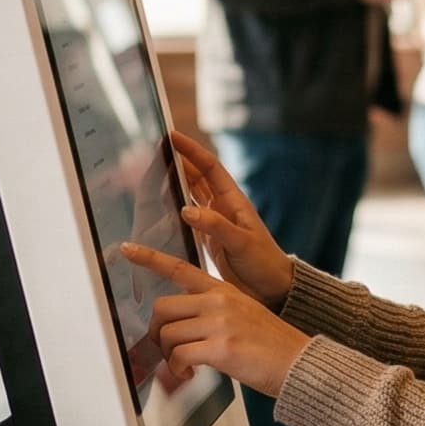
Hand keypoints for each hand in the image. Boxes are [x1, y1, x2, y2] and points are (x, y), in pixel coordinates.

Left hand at [122, 244, 311, 397]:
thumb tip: (183, 331)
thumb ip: (213, 315)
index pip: (180, 268)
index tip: (127, 249)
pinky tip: (190, 375)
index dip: (149, 258)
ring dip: (169, 356)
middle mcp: (219, 301)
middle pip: (164, 308)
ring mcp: (220, 323)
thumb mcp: (243, 315)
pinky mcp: (221, 347)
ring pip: (168, 334)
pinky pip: (179, 356)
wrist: (299, 363)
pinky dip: (178, 370)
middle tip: (167, 350)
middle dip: (158, 333)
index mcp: (223, 290)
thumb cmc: (271, 345)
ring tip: (183, 367)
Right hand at [164, 130, 293, 305]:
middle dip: (178, 162)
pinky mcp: (208, 240)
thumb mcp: (242, 243)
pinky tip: (159, 210)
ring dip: (174, 184)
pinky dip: (173, 211)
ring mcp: (215, 223)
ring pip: (190, 196)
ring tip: (151, 174)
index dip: (191, 151)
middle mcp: (223, 208)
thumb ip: (216, 227)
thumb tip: (186, 210)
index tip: (172, 136)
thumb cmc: (264, 262)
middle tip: (154, 152)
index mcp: (233, 201)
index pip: (209, 168)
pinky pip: (187, 219)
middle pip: (196, 178)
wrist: (272, 289)